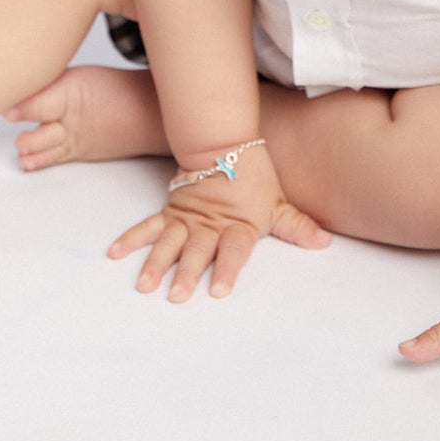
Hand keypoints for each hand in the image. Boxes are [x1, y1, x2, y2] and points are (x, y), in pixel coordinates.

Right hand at [109, 147, 330, 301]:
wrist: (226, 144)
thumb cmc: (255, 180)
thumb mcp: (278, 204)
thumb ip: (296, 227)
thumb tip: (324, 243)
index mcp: (237, 225)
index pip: (233, 250)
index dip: (227, 270)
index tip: (219, 291)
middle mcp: (210, 225)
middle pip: (198, 250)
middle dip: (187, 273)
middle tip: (177, 296)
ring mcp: (187, 219)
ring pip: (169, 242)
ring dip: (156, 263)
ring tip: (145, 285)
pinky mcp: (170, 212)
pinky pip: (148, 226)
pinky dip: (131, 239)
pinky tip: (115, 253)